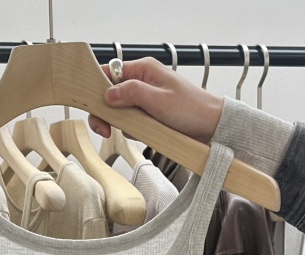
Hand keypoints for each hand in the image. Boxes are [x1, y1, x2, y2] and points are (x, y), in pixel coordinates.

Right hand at [88, 57, 224, 144]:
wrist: (211, 127)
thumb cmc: (191, 109)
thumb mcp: (158, 100)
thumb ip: (131, 93)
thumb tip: (107, 94)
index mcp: (144, 70)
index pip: (110, 73)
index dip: (97, 88)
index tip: (93, 106)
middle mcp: (142, 82)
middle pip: (110, 94)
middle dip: (104, 112)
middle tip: (104, 129)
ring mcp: (145, 99)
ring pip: (119, 110)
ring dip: (118, 122)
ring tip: (124, 132)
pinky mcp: (148, 115)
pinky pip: (130, 121)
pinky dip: (130, 129)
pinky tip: (139, 134)